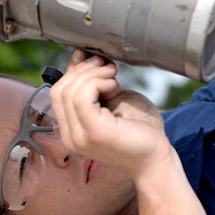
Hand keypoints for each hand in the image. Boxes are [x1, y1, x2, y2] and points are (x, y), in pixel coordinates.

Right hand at [50, 50, 172, 179]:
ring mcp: (80, 137)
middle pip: (58, 90)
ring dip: (92, 75)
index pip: (57, 93)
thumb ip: (96, 85)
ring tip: (113, 76)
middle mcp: (71, 136)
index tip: (96, 60)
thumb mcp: (113, 100)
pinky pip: (81, 98)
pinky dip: (96, 83)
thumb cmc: (141, 130)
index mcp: (72, 130)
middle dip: (82, 71)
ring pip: (68, 92)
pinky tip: (114, 86)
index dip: (73, 71)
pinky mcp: (94, 133)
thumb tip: (83, 57)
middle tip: (107, 67)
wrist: (157, 158)